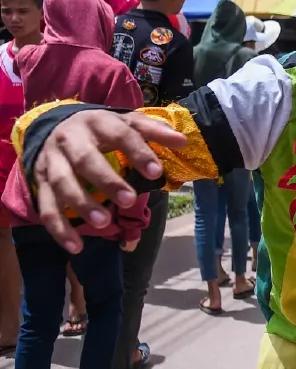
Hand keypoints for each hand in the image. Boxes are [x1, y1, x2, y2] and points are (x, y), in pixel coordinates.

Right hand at [33, 110, 186, 252]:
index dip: (138, 152)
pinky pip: (46, 208)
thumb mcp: (126, 122)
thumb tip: (183, 141)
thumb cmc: (101, 129)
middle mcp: (70, 140)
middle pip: (85, 160)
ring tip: (104, 222)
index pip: (120, 134)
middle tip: (130, 200)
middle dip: (107, 181)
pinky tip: (76, 246)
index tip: (156, 172)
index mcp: (97, 122)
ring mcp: (52, 162)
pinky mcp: (40, 183)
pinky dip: (59, 229)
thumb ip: (154, 131)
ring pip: (62, 184)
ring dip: (82, 204)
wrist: (55, 125)